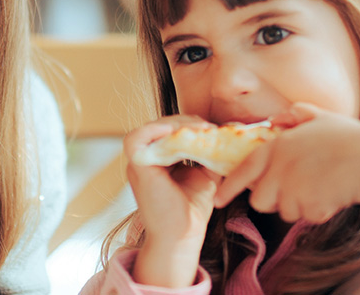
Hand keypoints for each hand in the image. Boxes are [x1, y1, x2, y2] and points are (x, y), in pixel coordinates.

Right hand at [123, 115, 220, 287]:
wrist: (183, 235)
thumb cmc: (192, 210)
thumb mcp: (204, 174)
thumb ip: (208, 154)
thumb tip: (224, 132)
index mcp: (157, 161)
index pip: (168, 132)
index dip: (188, 125)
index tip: (211, 128)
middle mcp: (144, 160)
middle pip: (160, 127)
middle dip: (184, 123)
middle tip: (208, 127)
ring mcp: (138, 163)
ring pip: (149, 129)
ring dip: (174, 124)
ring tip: (198, 129)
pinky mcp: (136, 167)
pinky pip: (135, 139)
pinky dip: (154, 130)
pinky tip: (177, 132)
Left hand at [214, 103, 359, 222]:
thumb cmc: (350, 137)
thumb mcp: (320, 117)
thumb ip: (296, 115)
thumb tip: (277, 118)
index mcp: (278, 145)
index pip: (244, 169)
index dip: (229, 186)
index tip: (219, 199)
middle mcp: (280, 166)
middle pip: (260, 199)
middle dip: (274, 198)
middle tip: (298, 187)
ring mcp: (292, 187)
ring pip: (284, 210)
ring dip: (299, 205)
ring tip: (321, 186)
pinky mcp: (308, 205)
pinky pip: (307, 216)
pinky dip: (318, 210)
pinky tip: (333, 193)